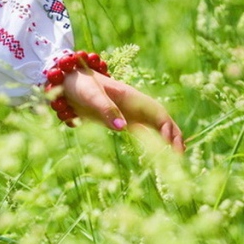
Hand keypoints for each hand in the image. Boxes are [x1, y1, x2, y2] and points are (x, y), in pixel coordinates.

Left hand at [60, 69, 184, 151]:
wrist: (64, 82)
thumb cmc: (80, 84)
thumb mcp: (91, 94)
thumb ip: (105, 108)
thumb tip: (123, 127)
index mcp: (132, 97)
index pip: (158, 113)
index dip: (167, 128)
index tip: (171, 144)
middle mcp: (135, 106)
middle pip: (161, 122)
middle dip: (173, 137)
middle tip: (179, 158)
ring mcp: (128, 114)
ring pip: (154, 129)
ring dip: (164, 142)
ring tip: (173, 161)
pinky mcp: (119, 121)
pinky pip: (140, 133)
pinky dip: (150, 144)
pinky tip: (157, 157)